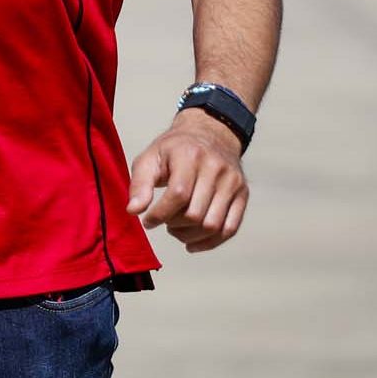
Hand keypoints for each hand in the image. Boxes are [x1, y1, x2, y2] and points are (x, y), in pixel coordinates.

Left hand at [127, 111, 249, 252]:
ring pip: (213, 225)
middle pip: (196, 213)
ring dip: (190, 235)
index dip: (160, 214)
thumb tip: (134, 211)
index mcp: (190, 156)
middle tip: (164, 222)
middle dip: (174, 225)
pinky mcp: (243, 194)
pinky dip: (210, 242)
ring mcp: (233, 182)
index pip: (178, 194)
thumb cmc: (174, 150)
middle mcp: (216, 168)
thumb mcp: (150, 158)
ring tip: (176, 230)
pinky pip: (230, 229)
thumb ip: (140, 184)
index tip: (148, 221)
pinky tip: (192, 243)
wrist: (210, 134)